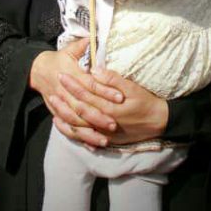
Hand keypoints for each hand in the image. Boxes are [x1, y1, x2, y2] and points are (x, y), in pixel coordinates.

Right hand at [29, 41, 123, 146]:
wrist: (37, 70)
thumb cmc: (58, 59)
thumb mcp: (69, 49)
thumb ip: (83, 45)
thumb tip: (95, 37)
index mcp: (72, 76)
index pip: (91, 85)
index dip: (105, 91)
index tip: (120, 97)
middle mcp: (66, 93)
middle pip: (84, 107)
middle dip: (99, 117)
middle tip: (115, 124)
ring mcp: (61, 105)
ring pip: (76, 122)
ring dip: (90, 132)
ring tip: (105, 140)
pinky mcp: (57, 113)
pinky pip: (68, 129)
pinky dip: (79, 138)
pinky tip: (92, 145)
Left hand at [52, 67, 168, 148]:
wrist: (157, 122)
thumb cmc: (145, 101)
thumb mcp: (132, 87)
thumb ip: (112, 79)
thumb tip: (95, 70)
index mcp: (109, 106)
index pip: (85, 93)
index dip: (72, 84)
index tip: (62, 75)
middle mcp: (104, 121)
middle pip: (78, 111)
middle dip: (64, 99)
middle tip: (52, 89)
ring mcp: (104, 133)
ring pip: (78, 127)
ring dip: (64, 118)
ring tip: (53, 109)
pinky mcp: (106, 140)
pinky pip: (85, 138)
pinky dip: (73, 133)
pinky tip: (65, 127)